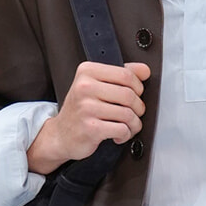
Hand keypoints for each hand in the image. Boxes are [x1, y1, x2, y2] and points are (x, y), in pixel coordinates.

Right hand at [27, 61, 150, 173]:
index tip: (136, 95)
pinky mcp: (91, 128)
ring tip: (127, 126)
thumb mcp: (95, 85)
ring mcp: (86, 108)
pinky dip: (125, 135)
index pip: (126, 74)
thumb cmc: (81, 110)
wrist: (61, 135)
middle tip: (133, 113)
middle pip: (129, 95)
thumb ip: (120, 75)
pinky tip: (118, 135)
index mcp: (87, 71)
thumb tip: (144, 70)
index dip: (138, 87)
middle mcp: (85, 87)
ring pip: (128, 114)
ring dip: (134, 124)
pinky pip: (122, 130)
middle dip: (138, 108)